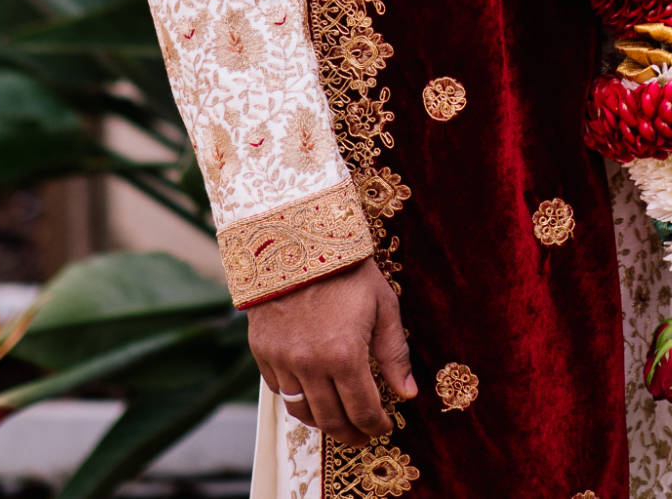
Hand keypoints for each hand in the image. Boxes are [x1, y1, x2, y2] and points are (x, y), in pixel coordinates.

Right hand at [246, 259, 415, 445]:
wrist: (296, 236)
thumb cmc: (347, 267)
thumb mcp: (382, 303)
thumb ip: (394, 353)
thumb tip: (408, 393)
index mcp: (344, 355)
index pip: (363, 410)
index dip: (377, 425)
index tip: (385, 426)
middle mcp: (310, 365)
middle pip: (331, 420)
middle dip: (351, 433)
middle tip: (363, 435)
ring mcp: (282, 360)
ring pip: (302, 411)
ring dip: (323, 420)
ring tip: (338, 418)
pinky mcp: (262, 352)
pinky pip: (279, 390)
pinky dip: (297, 398)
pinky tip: (312, 392)